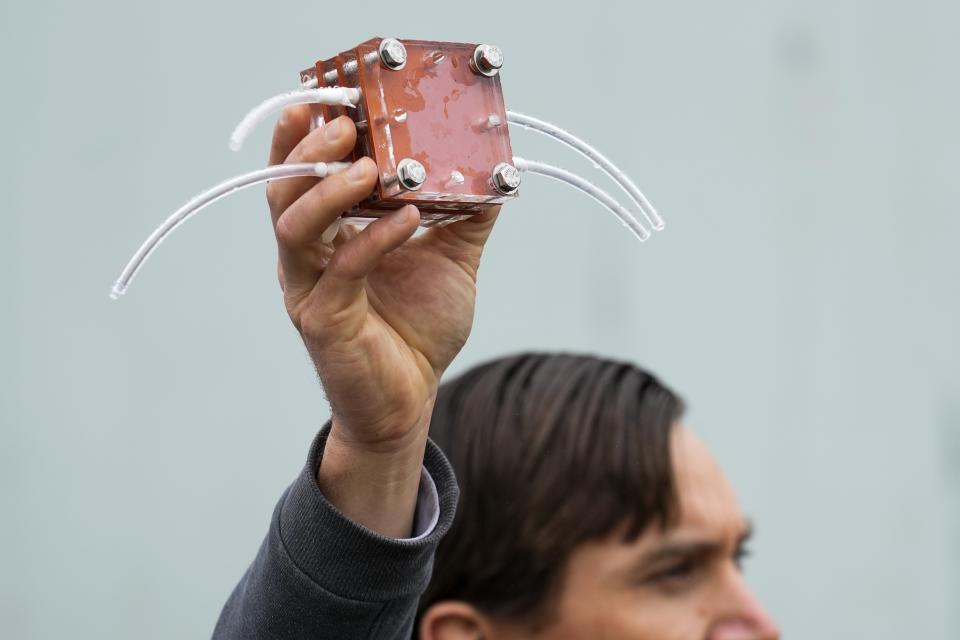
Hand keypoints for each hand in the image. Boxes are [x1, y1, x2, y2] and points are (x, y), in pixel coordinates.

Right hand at [267, 107, 498, 534]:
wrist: (409, 399)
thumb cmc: (417, 329)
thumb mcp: (450, 259)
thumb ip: (464, 215)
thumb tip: (495, 172)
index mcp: (328, 233)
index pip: (304, 172)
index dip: (312, 133)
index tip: (340, 96)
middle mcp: (307, 255)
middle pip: (284, 188)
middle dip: (309, 149)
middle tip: (347, 122)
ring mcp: (308, 288)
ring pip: (295, 226)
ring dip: (329, 189)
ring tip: (370, 166)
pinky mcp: (323, 320)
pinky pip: (343, 269)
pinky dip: (375, 239)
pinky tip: (409, 218)